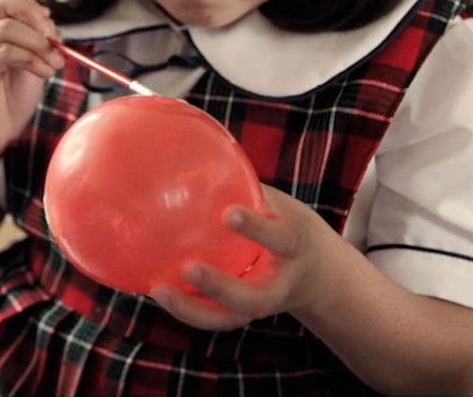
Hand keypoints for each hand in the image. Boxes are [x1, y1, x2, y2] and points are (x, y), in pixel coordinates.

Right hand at [0, 0, 64, 167]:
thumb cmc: (9, 104)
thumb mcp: (33, 68)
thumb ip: (40, 47)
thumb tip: (54, 28)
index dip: (31, 3)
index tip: (50, 25)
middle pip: (2, 0)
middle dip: (33, 12)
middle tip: (52, 36)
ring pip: (6, 28)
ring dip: (38, 43)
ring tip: (53, 64)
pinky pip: (2, 52)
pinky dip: (29, 58)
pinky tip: (43, 72)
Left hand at [150, 184, 330, 330]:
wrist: (318, 274)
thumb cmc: (288, 225)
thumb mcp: (280, 204)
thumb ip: (247, 188)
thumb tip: (198, 154)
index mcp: (296, 250)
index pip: (281, 240)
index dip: (257, 229)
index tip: (229, 213)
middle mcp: (280, 285)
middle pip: (253, 299)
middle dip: (221, 287)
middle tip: (189, 268)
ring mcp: (260, 306)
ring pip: (228, 319)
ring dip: (192, 309)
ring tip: (159, 290)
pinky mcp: (241, 315)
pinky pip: (213, 317)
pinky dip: (185, 307)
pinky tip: (153, 289)